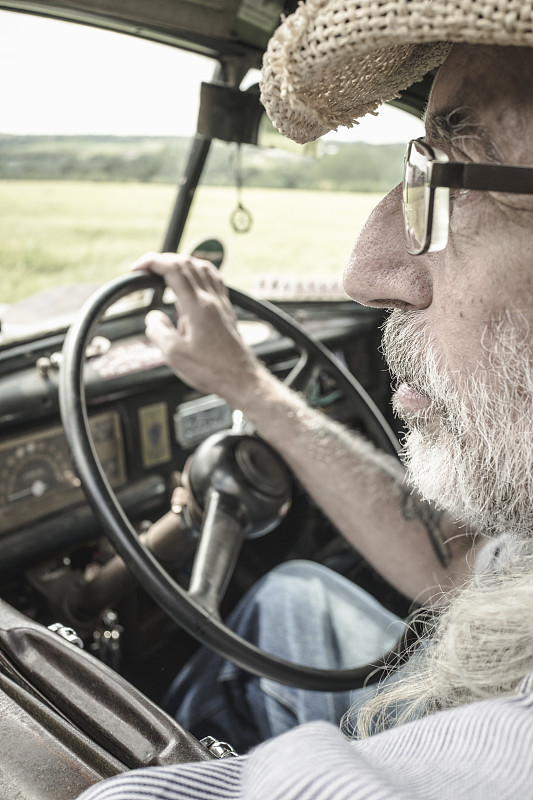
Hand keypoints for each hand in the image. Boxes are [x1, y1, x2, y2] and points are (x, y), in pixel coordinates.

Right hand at [130, 252, 264, 406]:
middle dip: (163, 260)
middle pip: (187, 263)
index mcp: (197, 307)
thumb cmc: (212, 370)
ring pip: (203, 267)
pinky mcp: (226, 310)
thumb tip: (152, 318)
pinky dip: (198, 273)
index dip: (152, 262)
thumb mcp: (174, 355)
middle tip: (146, 270)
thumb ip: (158, 331)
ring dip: (181, 263)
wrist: (241, 379)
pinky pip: (214, 280)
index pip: (173, 270)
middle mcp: (211, 300)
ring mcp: (221, 303)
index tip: (137, 269)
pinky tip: (193, 282)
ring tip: (166, 272)